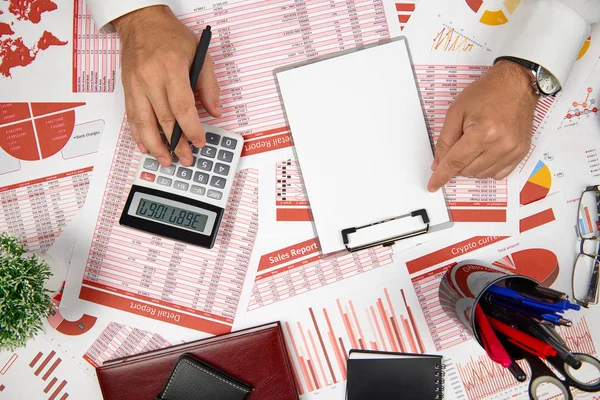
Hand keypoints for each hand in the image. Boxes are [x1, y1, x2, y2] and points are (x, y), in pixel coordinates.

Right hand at [114, 6, 220, 166]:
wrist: (141, 22)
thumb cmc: (170, 36)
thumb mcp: (199, 53)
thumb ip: (209, 85)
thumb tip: (215, 112)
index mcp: (171, 68)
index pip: (182, 106)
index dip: (191, 128)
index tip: (199, 142)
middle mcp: (150, 78)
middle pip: (164, 119)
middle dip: (176, 143)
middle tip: (185, 159)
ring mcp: (136, 84)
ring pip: (144, 122)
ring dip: (155, 145)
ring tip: (165, 160)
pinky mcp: (127, 88)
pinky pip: (131, 116)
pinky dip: (138, 134)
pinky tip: (145, 147)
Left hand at [427, 61, 538, 191]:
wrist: (516, 84)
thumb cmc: (487, 92)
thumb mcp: (456, 111)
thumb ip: (445, 140)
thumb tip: (438, 164)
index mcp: (483, 132)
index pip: (455, 163)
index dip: (441, 175)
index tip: (433, 185)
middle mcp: (501, 145)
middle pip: (467, 171)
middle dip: (457, 162)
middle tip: (459, 142)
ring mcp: (513, 151)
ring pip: (481, 175)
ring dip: (471, 165)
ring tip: (474, 142)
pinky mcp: (521, 153)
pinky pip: (498, 174)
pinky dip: (486, 168)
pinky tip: (485, 152)